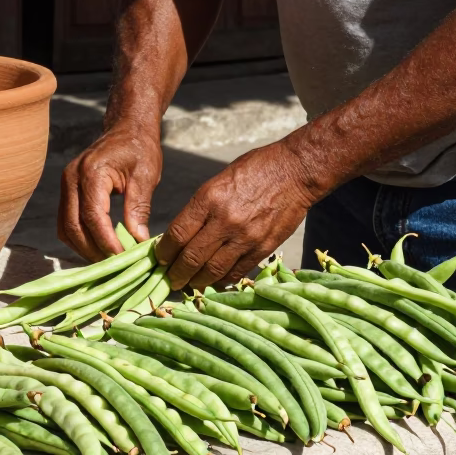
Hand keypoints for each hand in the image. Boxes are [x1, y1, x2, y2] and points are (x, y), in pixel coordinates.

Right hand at [58, 124, 162, 260]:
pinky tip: (97, 246)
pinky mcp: (67, 192)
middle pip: (73, 226)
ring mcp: (66, 185)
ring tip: (107, 259)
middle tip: (115, 264)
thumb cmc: (139, 149)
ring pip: (65, 228)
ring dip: (83, 248)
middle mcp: (72, 178)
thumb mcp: (146, 176)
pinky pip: (66, 223)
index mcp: (92, 172)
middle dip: (93, 249)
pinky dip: (79, 239)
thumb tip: (139, 240)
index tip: (122, 256)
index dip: (105, 240)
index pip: (92, 215)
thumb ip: (139, 208)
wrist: (126, 129)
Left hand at [156, 137, 319, 289]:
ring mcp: (245, 237)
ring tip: (189, 285)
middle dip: (177, 273)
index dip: (165, 252)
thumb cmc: (254, 169)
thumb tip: (182, 235)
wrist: (295, 171)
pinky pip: (237, 271)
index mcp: (209, 200)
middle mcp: (225, 221)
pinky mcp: (263, 247)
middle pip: (192, 258)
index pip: (177, 235)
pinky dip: (222, 280)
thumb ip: (200, 209)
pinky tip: (214, 282)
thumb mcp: (217, 182)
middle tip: (170, 280)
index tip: (160, 259)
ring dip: (197, 282)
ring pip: (213, 270)